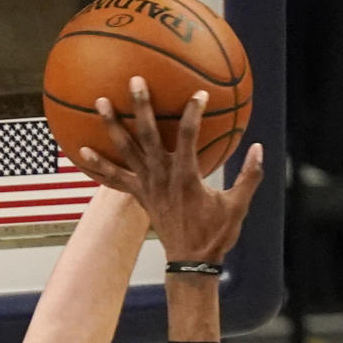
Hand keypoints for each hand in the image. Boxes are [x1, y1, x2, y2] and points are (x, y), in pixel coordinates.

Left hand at [79, 77, 263, 263]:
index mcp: (187, 176)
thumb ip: (250, 176)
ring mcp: (147, 187)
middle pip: (147, 135)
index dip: (193, 113)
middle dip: (140, 107)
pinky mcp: (139, 197)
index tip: (199, 94)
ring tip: (100, 102)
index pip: (188, 137)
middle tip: (133, 81)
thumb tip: (260, 148)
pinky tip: (82, 151)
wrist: (191, 262)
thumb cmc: (215, 234)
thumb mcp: (238, 205)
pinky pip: (114, 180)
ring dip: (112, 127)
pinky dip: (98, 166)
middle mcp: (162, 177)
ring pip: (126, 152)